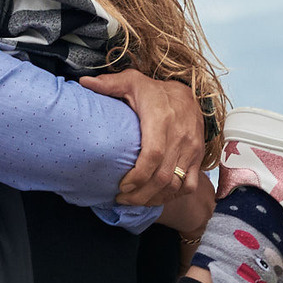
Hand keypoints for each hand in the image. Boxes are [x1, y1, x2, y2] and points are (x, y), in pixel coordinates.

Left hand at [81, 69, 205, 206]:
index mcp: (161, 119)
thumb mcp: (132, 82)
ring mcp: (192, 149)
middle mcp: (180, 136)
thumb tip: (84, 82)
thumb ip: (109, 84)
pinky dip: (173, 196)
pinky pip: (189, 185)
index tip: (121, 186)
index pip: (152, 155)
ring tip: (135, 201)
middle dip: (140, 195)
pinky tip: (156, 196)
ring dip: (154, 199)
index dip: (137, 176)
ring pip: (176, 185)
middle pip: (163, 177)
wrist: (188, 94)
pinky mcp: (198, 157)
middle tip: (122, 199)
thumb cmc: (154, 91)